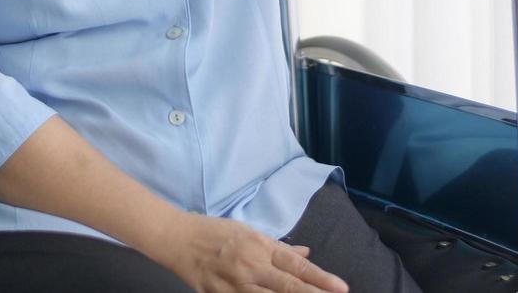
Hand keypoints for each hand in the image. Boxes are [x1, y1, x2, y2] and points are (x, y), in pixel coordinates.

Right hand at [154, 212, 349, 292]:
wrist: (176, 239)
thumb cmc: (213, 231)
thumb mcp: (248, 231)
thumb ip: (278, 247)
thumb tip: (305, 253)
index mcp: (259, 246)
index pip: (296, 265)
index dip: (320, 278)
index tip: (342, 287)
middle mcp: (250, 267)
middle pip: (289, 287)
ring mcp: (234, 286)